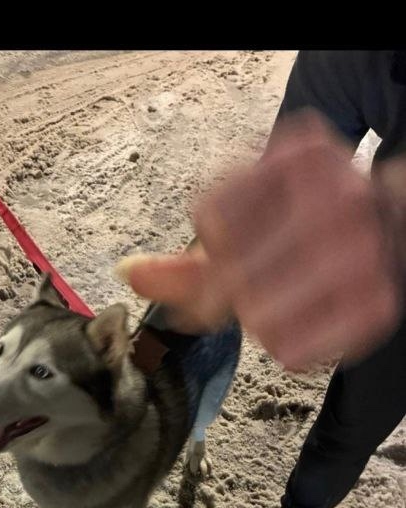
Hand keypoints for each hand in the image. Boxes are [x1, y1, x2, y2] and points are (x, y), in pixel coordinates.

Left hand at [118, 113, 405, 369]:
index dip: (212, 243)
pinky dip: (286, 345)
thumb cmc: (308, 224)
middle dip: (231, 289)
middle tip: (257, 281)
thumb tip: (128, 275)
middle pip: (233, 275)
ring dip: (258, 319)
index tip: (234, 244)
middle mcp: (338, 199)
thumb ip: (189, 255)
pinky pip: (291, 352)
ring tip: (284, 296)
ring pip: (259, 319)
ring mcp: (364, 254)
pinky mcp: (377, 307)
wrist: (395, 226)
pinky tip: (304, 317)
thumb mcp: (252, 218)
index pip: (211, 217)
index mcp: (302, 155)